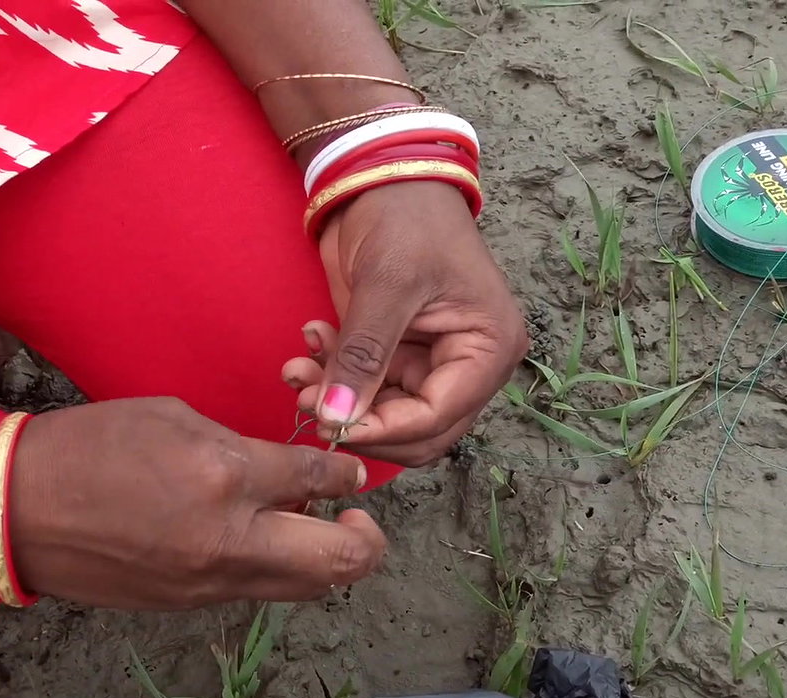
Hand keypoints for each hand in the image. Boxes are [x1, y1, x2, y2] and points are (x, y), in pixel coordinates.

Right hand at [8, 397, 386, 608]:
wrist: (16, 508)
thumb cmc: (87, 446)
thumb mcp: (172, 418)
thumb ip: (238, 446)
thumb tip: (282, 470)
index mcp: (224, 476)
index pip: (320, 478)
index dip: (346, 472)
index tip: (348, 470)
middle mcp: (228, 539)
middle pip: (339, 559)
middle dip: (365, 538)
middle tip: (354, 517)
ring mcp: (208, 581)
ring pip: (303, 587)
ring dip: (320, 559)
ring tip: (308, 528)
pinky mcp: (186, 604)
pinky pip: (253, 591)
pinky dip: (271, 569)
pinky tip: (253, 540)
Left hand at [283, 181, 527, 466]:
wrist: (380, 178)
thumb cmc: (405, 218)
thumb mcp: (386, 285)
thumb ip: (363, 357)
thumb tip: (336, 419)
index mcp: (487, 349)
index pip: (438, 418)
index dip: (383, 430)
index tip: (331, 424)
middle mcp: (467, 364)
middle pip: (416, 431)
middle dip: (359, 422)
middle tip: (308, 402)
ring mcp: (430, 360)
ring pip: (383, 412)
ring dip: (338, 399)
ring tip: (298, 370)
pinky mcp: (395, 351)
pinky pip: (364, 387)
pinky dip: (332, 375)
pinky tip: (310, 341)